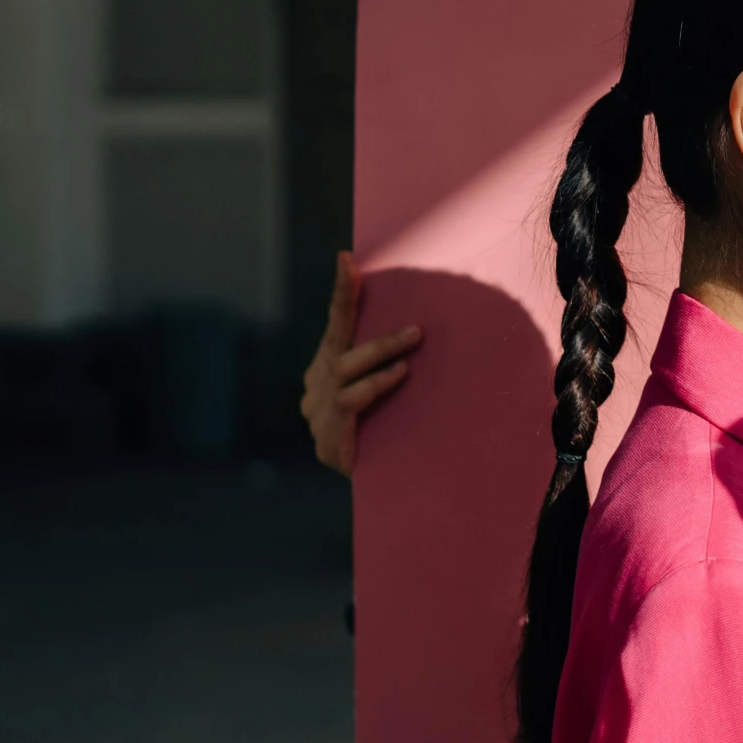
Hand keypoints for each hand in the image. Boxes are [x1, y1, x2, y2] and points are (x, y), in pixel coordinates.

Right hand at [300, 251, 419, 475]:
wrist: (374, 485)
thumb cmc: (384, 429)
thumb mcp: (385, 389)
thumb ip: (388, 365)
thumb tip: (426, 328)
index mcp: (327, 369)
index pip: (335, 324)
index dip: (342, 292)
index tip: (346, 258)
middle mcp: (317, 383)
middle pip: (339, 341)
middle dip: (362, 317)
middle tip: (411, 320)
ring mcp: (317, 409)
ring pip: (346, 368)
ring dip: (382, 352)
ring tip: (413, 340)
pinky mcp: (328, 435)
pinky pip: (352, 399)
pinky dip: (377, 384)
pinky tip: (399, 375)